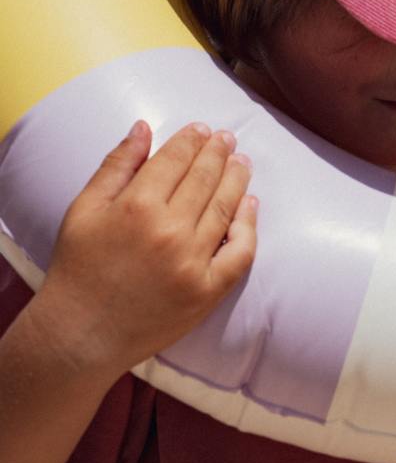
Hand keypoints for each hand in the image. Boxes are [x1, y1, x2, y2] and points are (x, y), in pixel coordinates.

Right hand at [28, 121, 256, 378]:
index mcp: (136, 207)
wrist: (81, 335)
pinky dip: (249, 226)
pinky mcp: (208, 290)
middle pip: (205, 179)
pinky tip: (250, 205)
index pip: (175, 160)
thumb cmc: (79, 268)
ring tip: (242, 162)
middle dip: (219, 152)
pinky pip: (240, 252)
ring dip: (237, 179)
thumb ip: (116, 166)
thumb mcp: (84, 210)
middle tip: (228, 138)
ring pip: (226, 208)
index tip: (202, 128)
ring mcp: (192, 261)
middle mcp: (169, 230)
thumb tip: (143, 127)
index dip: (191, 140)